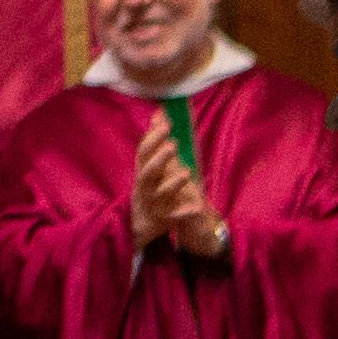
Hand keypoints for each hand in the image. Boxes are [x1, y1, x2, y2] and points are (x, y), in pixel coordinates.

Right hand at [131, 119, 225, 256]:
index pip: (143, 152)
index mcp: (142, 171)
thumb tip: (160, 113)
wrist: (141, 225)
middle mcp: (144, 186)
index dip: (152, 137)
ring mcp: (153, 203)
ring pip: (160, 194)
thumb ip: (155, 141)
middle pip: (147, 171)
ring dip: (172, 184)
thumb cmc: (149, 189)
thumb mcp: (149, 166)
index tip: (164, 122)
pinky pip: (174, 217)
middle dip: (159, 157)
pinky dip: (183, 213)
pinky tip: (196, 208)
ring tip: (186, 173)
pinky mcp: (162, 220)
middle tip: (173, 144)